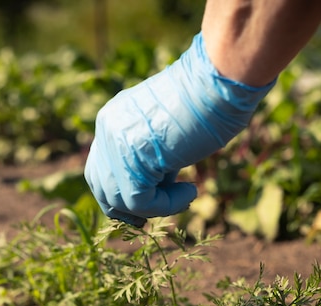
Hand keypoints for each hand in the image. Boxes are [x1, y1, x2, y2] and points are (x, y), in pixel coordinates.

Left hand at [85, 33, 274, 226]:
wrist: (219, 83)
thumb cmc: (208, 103)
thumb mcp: (170, 135)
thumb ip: (154, 159)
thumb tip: (157, 190)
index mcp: (113, 119)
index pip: (101, 169)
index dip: (122, 194)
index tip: (151, 203)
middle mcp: (107, 129)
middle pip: (102, 188)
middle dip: (129, 208)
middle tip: (162, 208)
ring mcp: (117, 143)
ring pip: (121, 200)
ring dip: (157, 206)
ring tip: (187, 193)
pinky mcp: (133, 158)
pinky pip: (140, 203)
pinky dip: (167, 206)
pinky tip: (191, 191)